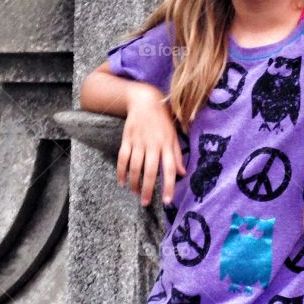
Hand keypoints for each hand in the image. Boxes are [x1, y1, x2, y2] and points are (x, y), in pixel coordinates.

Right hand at [117, 84, 185, 207]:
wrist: (145, 100)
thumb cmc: (163, 119)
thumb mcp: (174, 135)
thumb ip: (177, 154)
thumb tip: (182, 174)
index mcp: (167, 144)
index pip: (169, 169)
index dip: (168, 186)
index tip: (167, 201)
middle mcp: (153, 144)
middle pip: (150, 171)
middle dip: (148, 190)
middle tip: (146, 203)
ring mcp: (138, 142)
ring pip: (135, 167)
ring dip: (134, 183)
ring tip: (136, 193)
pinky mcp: (127, 139)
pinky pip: (122, 158)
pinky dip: (121, 171)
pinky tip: (122, 182)